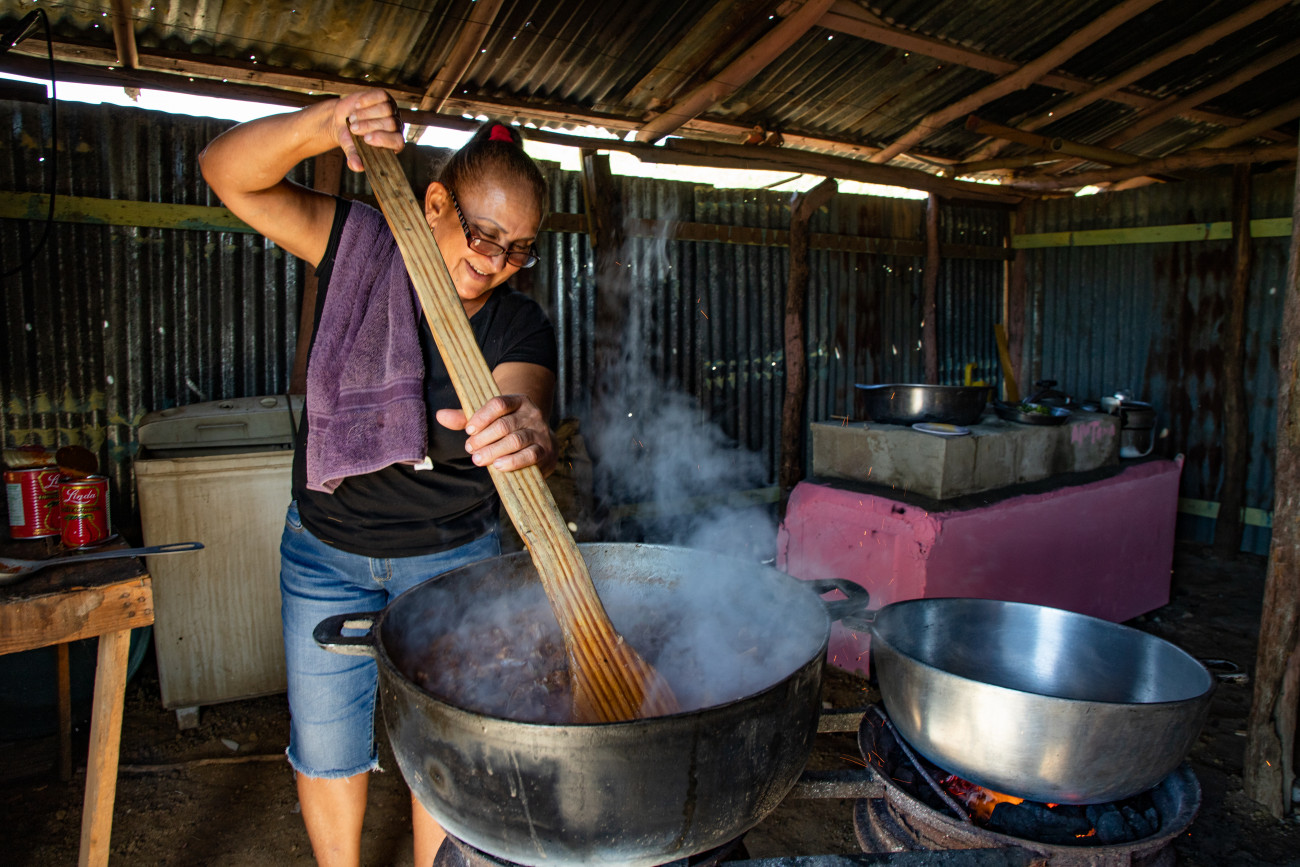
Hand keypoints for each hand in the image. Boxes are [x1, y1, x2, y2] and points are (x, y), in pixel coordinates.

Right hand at [331, 88, 404, 171]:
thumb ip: (354, 158)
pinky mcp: (384, 97)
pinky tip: (357, 105)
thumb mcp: (350, 148)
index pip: (398, 141)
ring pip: (386, 109)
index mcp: (392, 143)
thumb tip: (358, 167)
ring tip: (352, 118)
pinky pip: (381, 96)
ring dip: (365, 114)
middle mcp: (396, 127)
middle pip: (391, 124)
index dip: (384, 139)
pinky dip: (367, 100)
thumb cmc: (349, 137)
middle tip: (353, 129)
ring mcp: (391, 110)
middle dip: (369, 126)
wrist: (342, 119)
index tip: (366, 139)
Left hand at [436, 394, 556, 473]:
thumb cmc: (509, 429)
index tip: (468, 430)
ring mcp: (540, 432)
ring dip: (494, 451)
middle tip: (470, 448)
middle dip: (484, 438)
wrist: (541, 441)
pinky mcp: (546, 451)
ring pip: (516, 440)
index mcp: (518, 401)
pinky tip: (498, 466)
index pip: (499, 404)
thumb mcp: (489, 420)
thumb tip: (440, 415)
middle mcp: (532, 414)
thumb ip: (466, 418)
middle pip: (505, 424)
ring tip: (478, 459)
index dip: (482, 416)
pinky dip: (512, 461)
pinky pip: (530, 455)